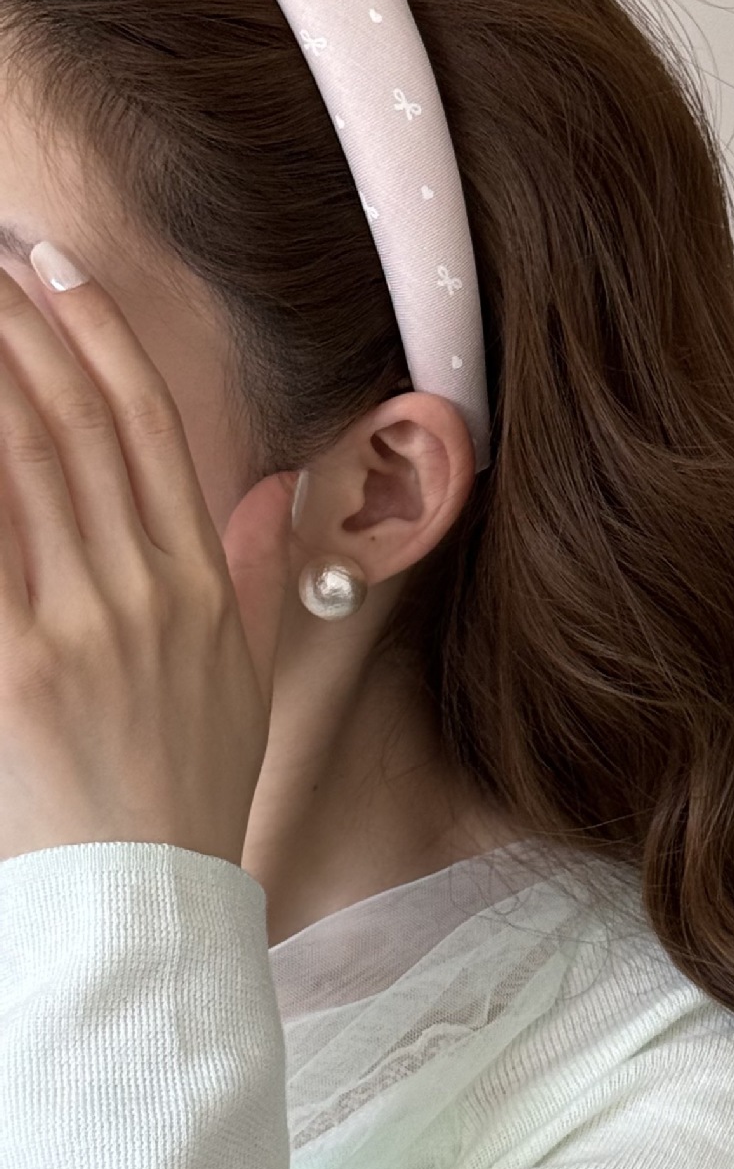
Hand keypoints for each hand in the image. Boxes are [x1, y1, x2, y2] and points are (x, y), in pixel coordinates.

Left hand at [0, 244, 296, 872]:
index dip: (104, 338)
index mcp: (204, 589)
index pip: (153, 431)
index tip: (56, 269)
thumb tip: (272, 494)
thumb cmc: (191, 791)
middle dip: (24, 327)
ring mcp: (82, 626)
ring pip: (27, 463)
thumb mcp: (249, 682)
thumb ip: (258, 578)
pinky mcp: (16, 667)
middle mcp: (148, 592)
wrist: (149, 899)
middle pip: (80, 426)